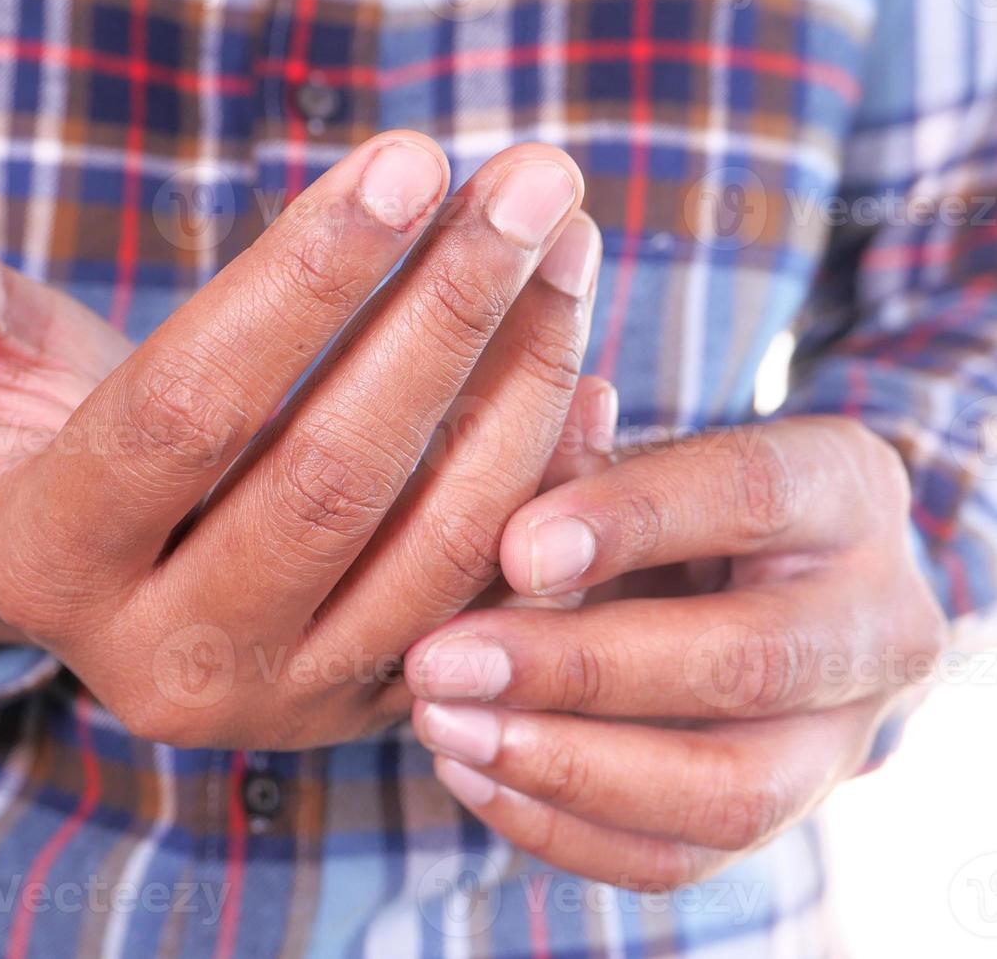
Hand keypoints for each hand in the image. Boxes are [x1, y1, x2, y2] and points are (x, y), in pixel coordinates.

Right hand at [0, 99, 605, 748]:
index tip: (408, 160)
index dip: (300, 284)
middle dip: (445, 317)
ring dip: (518, 388)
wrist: (74, 578)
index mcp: (48, 561)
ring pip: (431, 549)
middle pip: (329, 480)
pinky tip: (579, 370)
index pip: (187, 412)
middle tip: (535, 183)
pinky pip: (482, 603)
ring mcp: (275, 702)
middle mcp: (164, 660)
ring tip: (567, 250)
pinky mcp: (359, 708)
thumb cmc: (14, 438)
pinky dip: (543, 486)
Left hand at [404, 416, 946, 886]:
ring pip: (729, 790)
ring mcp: (844, 737)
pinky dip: (563, 830)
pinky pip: (682, 859)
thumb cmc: (668, 504)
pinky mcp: (783, 818)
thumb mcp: (630, 459)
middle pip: (749, 662)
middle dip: (577, 671)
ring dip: (567, 769)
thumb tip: (513, 457)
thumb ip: (572, 457)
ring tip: (445, 729)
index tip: (515, 549)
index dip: (632, 522)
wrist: (745, 588)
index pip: (752, 495)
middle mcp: (876, 620)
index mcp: (846, 488)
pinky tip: (471, 775)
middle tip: (441, 663)